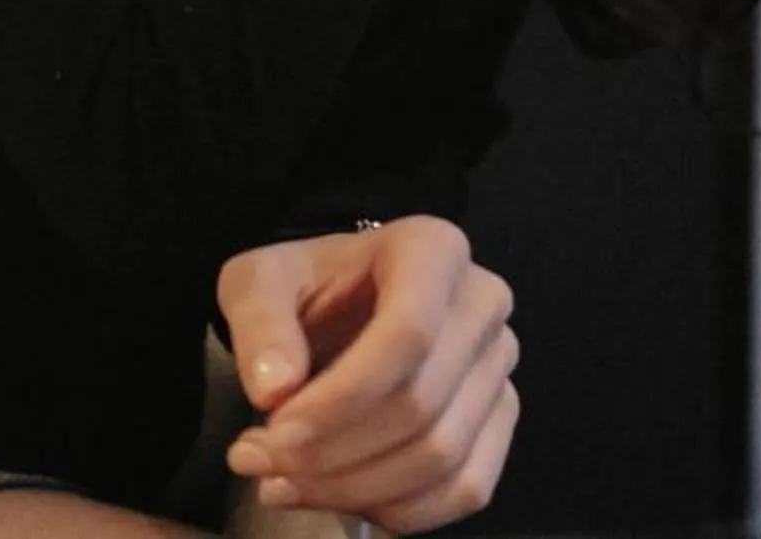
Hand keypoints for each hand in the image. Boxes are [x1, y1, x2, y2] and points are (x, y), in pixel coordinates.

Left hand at [215, 217, 520, 532]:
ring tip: (283, 483)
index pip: (408, 333)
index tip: (274, 433)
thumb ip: (259, 322)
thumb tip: (274, 388)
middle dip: (332, 453)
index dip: (340, 399)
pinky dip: (399, 511)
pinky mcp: (501, 415)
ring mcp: (499, 361)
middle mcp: (483, 301)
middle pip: (421, 404)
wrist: (342, 303)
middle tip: (259, 464)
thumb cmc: (305, 288)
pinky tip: (340, 498)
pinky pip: (467, 486)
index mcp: (432, 250)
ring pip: (442, 454)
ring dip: (355, 489)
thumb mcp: (259, 282)